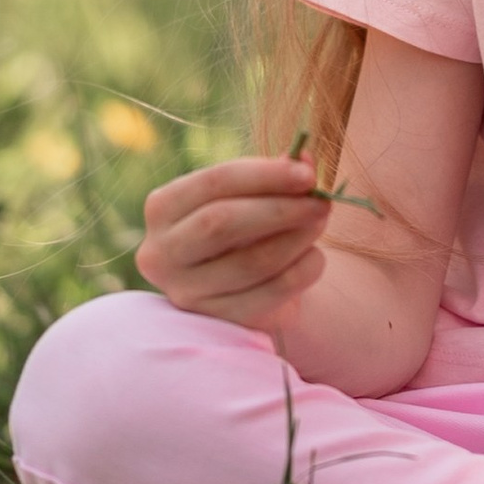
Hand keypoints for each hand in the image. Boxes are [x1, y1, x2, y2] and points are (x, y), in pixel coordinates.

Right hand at [136, 156, 332, 328]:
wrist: (237, 285)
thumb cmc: (241, 225)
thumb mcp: (248, 195)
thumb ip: (274, 175)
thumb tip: (304, 161)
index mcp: (163, 207)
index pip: (214, 183)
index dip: (264, 175)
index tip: (307, 174)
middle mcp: (162, 253)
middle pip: (223, 223)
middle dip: (280, 209)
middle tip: (320, 202)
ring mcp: (186, 293)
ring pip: (251, 262)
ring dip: (297, 239)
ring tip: (320, 223)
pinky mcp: (217, 322)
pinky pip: (269, 296)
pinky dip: (302, 272)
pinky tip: (315, 257)